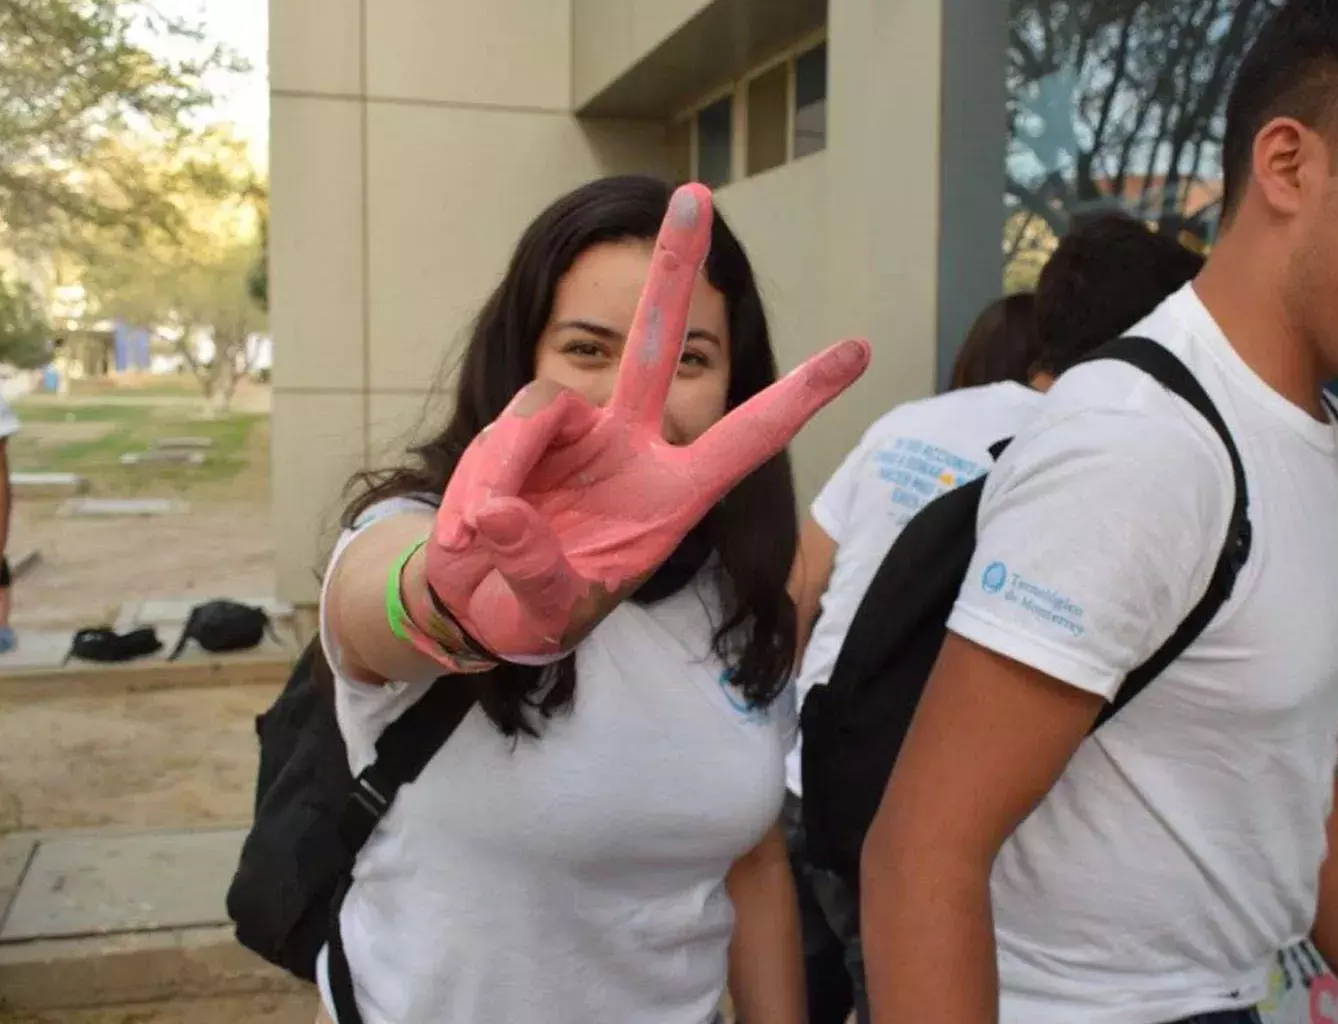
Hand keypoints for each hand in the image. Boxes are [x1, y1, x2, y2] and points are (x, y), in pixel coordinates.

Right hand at [426, 183, 869, 661]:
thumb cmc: (540, 605)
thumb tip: (505, 511)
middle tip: (694, 193)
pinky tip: (477, 521)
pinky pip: (510, 428)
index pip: (747, 438)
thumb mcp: (552, 606)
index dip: (802, 394)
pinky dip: (490, 474)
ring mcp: (577, 431)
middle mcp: (633, 447)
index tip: (860, 347)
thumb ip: (536, 566)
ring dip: (512, 467)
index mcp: (673, 495)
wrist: (483, 598)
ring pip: (548, 408)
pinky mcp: (524, 429)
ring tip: (493, 530)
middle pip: (654, 349)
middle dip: (669, 270)